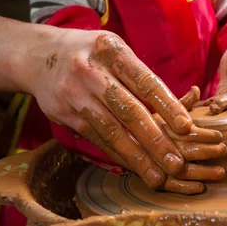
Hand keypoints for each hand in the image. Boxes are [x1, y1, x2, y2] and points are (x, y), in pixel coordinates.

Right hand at [26, 29, 224, 189]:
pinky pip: (95, 138)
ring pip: (110, 131)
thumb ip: (139, 75)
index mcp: (110, 50)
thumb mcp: (115, 49)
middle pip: (128, 110)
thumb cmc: (91, 53)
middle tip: (177, 164)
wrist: (39, 55)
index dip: (167, 104)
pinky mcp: (63, 114)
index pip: (144, 80)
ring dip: (136, 156)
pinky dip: (117, 155)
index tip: (186, 127)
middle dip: (155, 140)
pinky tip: (134, 167)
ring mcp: (73, 94)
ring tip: (158, 176)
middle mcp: (90, 71)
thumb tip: (174, 108)